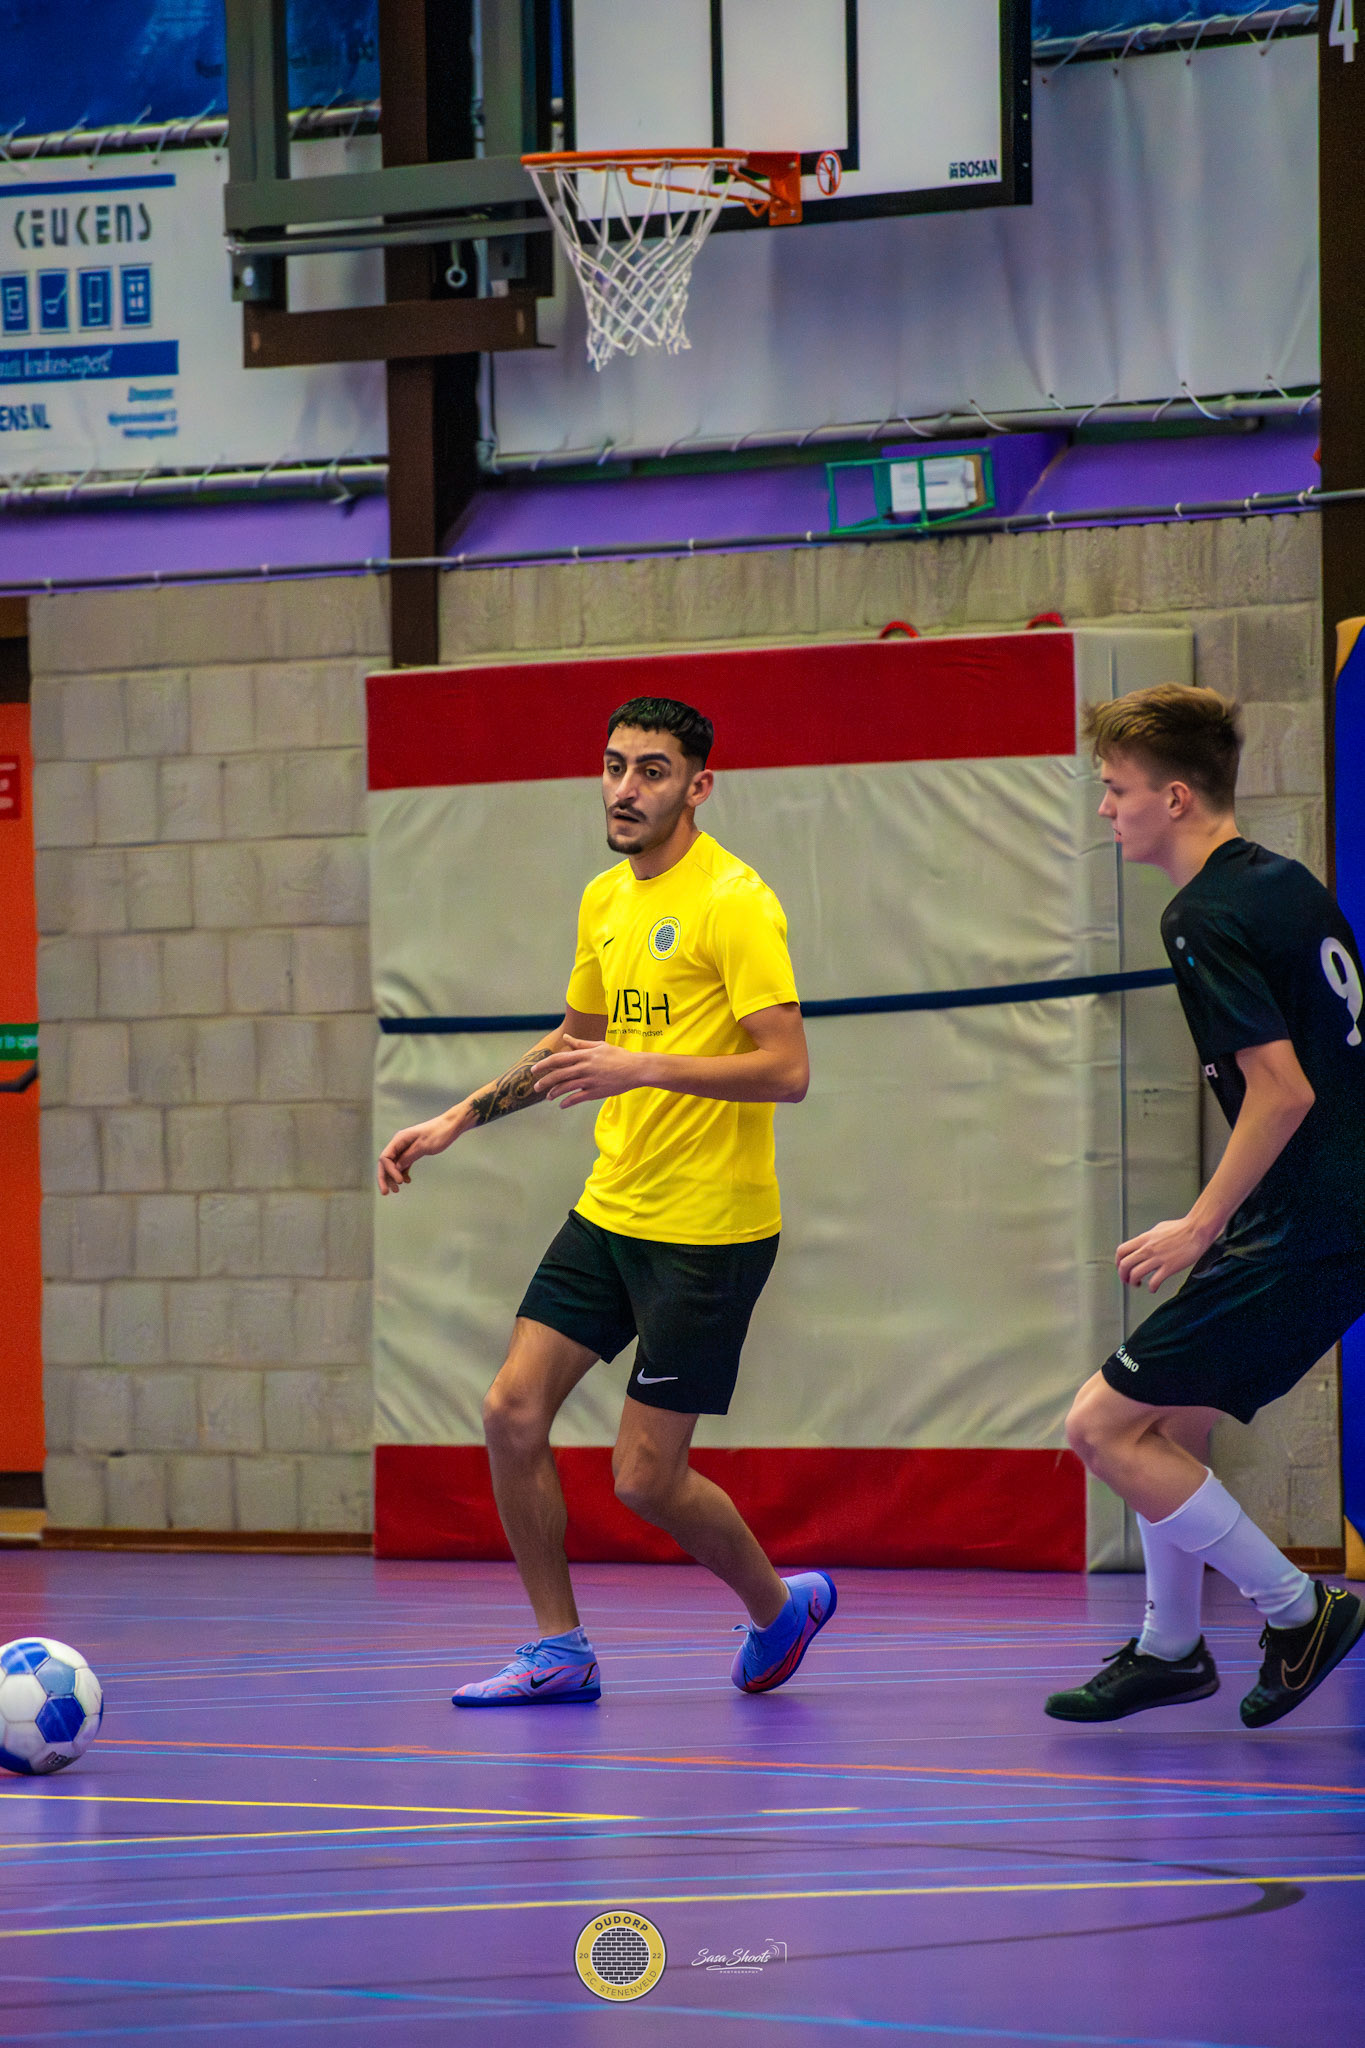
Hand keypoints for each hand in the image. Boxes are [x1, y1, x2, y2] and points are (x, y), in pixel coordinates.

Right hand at [376, 1108, 465, 1193]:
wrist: (451, 1126)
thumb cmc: (438, 1133)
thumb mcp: (423, 1146)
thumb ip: (408, 1157)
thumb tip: (396, 1168)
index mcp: (399, 1139)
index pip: (385, 1157)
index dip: (389, 1171)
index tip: (399, 1182)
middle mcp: (399, 1143)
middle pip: (386, 1162)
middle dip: (385, 1177)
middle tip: (387, 1193)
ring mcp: (405, 1147)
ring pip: (394, 1164)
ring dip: (394, 1177)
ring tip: (397, 1190)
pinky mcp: (413, 1151)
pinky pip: (404, 1163)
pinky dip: (403, 1172)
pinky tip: (407, 1181)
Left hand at [532, 1035, 649, 1107]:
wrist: (636, 1069)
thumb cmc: (619, 1056)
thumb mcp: (600, 1046)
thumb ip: (581, 1044)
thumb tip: (566, 1038)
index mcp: (584, 1055)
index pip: (558, 1059)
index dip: (544, 1064)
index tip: (534, 1069)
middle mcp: (584, 1067)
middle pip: (558, 1075)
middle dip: (544, 1081)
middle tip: (535, 1087)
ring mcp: (590, 1080)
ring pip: (565, 1088)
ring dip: (554, 1093)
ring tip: (548, 1097)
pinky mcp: (596, 1092)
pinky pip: (577, 1098)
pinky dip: (567, 1102)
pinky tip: (562, 1105)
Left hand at [1116, 1215, 1214, 1291]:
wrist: (1197, 1230)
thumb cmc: (1182, 1228)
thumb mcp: (1158, 1228)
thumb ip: (1148, 1238)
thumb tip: (1142, 1245)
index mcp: (1144, 1238)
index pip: (1121, 1251)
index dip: (1118, 1262)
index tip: (1120, 1267)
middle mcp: (1148, 1248)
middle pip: (1124, 1264)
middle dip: (1122, 1275)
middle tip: (1126, 1280)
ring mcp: (1158, 1258)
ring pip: (1136, 1274)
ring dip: (1133, 1282)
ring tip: (1137, 1284)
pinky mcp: (1169, 1267)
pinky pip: (1154, 1281)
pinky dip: (1151, 1288)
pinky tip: (1153, 1288)